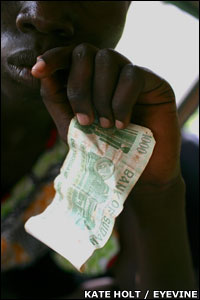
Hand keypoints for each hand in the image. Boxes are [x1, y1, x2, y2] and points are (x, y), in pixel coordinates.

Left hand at [31, 43, 180, 186]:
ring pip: (108, 58)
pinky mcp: (154, 82)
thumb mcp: (72, 128)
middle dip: (78, 87)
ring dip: (100, 96)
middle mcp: (108, 73)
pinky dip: (122, 102)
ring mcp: (130, 74)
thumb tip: (41, 73)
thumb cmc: (105, 151)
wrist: (140, 172)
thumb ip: (57, 101)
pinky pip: (132, 75)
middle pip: (84, 52)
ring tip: (106, 126)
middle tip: (85, 121)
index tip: (38, 71)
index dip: (52, 58)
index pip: (68, 55)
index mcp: (88, 80)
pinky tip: (123, 125)